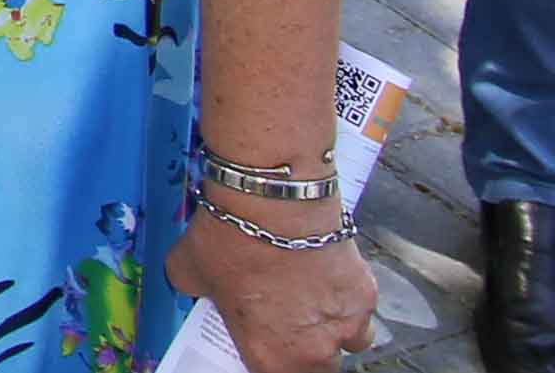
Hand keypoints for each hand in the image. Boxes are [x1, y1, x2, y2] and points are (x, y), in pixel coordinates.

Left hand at [167, 201, 374, 372]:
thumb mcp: (187, 271)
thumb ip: (195, 290)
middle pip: (320, 370)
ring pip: (351, 341)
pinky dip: (348, 296)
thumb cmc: (228, 239)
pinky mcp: (367, 292)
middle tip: (291, 331)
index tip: (263, 352)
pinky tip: (329, 274)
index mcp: (271, 357)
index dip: (268, 366)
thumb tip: (194, 284)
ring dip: (337, 331)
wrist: (275, 199)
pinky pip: (362, 306)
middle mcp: (315, 350)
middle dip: (309, 356)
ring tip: (316, 305)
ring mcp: (348, 323)